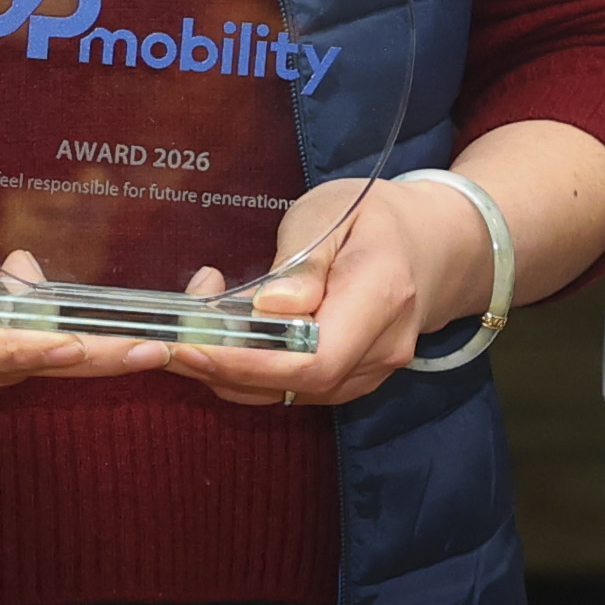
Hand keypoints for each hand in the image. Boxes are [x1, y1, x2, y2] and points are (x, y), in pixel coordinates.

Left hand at [159, 171, 473, 410]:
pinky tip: (219, 340)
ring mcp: (371, 373)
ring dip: (229, 372)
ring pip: (288, 393)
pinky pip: (295, 389)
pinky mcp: (353, 380)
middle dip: (222, 367)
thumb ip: (303, 261)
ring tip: (185, 331)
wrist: (438, 246)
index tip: (190, 345)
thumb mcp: (334, 212)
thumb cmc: (378, 218)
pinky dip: (251, 372)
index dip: (246, 363)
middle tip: (165, 338)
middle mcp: (381, 350)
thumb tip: (269, 306)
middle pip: (293, 384)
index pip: (313, 358)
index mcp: (381, 298)